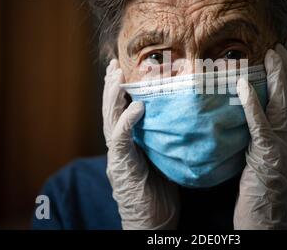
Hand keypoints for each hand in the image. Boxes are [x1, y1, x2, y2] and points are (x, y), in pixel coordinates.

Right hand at [103, 59, 179, 229]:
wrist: (153, 222)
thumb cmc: (160, 193)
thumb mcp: (162, 159)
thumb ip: (161, 140)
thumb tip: (176, 120)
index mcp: (128, 144)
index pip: (121, 112)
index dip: (120, 92)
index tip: (123, 71)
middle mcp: (119, 148)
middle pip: (111, 111)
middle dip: (111, 87)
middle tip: (114, 65)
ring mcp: (117, 157)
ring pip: (109, 120)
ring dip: (112, 96)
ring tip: (117, 76)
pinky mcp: (122, 167)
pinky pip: (120, 140)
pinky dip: (126, 121)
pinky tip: (136, 107)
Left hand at [234, 44, 286, 228]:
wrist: (262, 217)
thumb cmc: (254, 188)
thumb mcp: (254, 155)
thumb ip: (252, 135)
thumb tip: (238, 115)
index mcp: (278, 137)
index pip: (284, 102)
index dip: (284, 78)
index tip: (278, 56)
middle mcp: (283, 138)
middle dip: (286, 71)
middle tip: (279, 47)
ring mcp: (278, 147)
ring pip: (282, 107)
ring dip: (278, 80)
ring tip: (273, 56)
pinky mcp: (266, 157)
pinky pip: (260, 127)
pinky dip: (253, 106)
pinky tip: (242, 88)